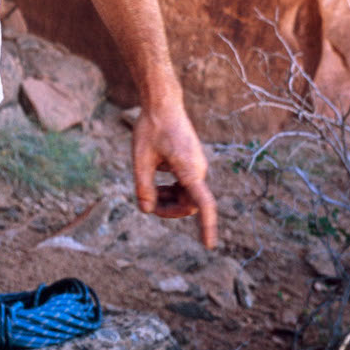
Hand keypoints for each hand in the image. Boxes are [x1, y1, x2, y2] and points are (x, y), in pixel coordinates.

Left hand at [132, 103, 216, 248]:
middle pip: (189, 204)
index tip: (209, 245)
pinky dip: (172, 188)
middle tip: (147, 205)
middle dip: (170, 210)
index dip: (207, 226)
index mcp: (189, 170)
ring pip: (187, 195)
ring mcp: (197, 166)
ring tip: (149, 194)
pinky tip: (156, 181)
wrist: (163, 104)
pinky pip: (186, 184)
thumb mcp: (140, 158)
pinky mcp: (192, 162)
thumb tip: (146, 211)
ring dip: (170, 199)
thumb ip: (143, 186)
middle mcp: (199, 170)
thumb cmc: (151, 128)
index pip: (204, 205)